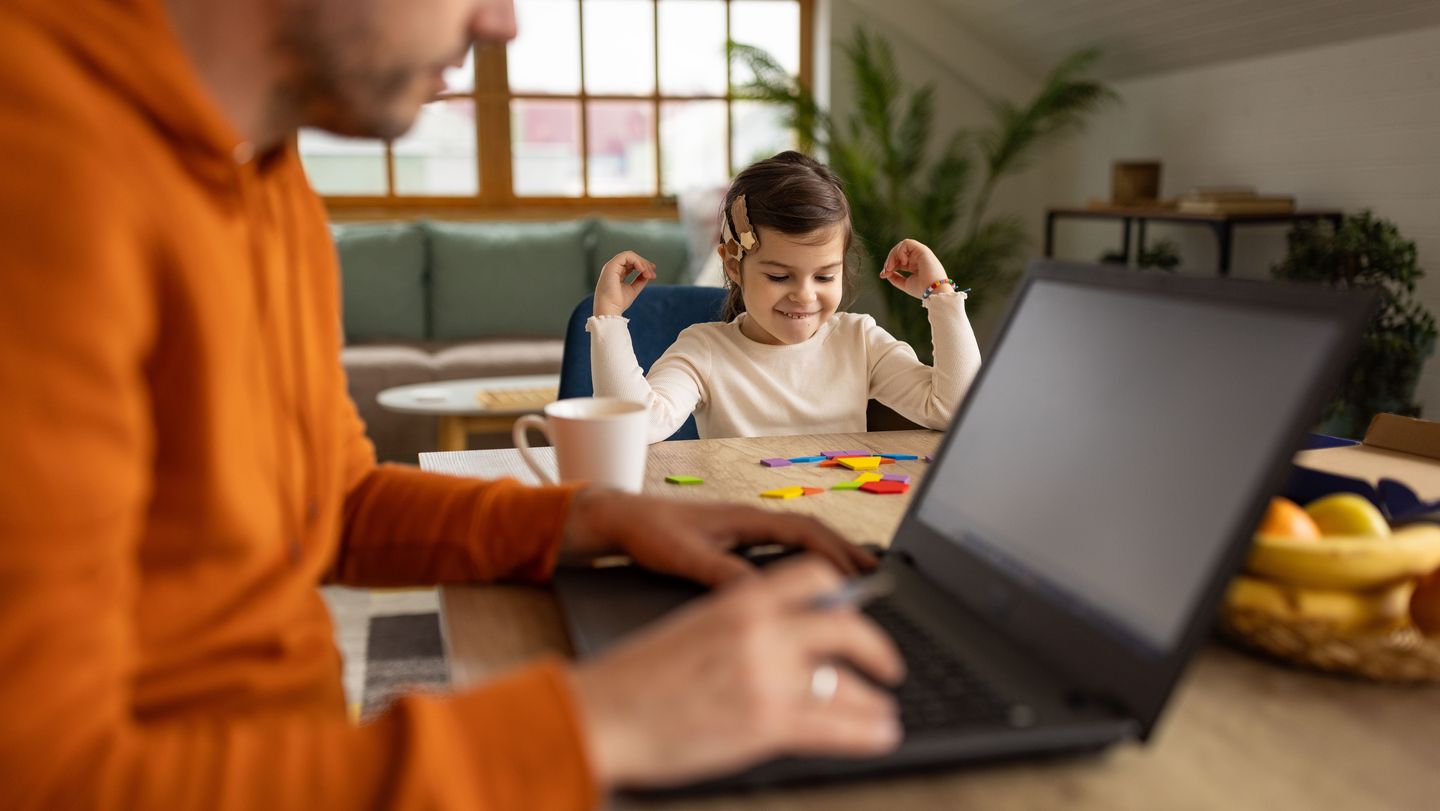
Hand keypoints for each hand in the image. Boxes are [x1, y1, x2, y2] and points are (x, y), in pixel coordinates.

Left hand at [560, 489, 876, 585]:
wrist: (619, 520)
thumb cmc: (649, 533)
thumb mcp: (685, 557)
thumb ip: (721, 574)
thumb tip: (759, 595)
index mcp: (745, 519)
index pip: (805, 531)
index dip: (836, 551)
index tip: (861, 572)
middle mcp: (749, 519)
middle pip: (811, 531)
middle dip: (845, 549)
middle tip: (877, 573)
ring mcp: (743, 528)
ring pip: (799, 536)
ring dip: (828, 552)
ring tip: (856, 574)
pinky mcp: (734, 539)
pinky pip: (783, 545)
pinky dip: (806, 557)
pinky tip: (810, 577)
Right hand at [570, 557, 905, 787]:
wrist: (601, 714)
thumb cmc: (636, 678)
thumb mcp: (695, 630)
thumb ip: (744, 627)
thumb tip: (787, 640)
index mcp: (740, 600)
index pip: (815, 577)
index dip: (846, 594)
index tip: (857, 612)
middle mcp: (761, 631)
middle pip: (846, 628)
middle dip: (876, 649)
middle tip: (887, 665)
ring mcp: (767, 677)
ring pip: (848, 683)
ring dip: (874, 703)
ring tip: (884, 715)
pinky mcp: (767, 723)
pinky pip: (838, 725)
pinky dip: (868, 731)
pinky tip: (878, 734)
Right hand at [593, 251, 656, 316]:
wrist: (610, 309)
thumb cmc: (618, 303)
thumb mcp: (633, 289)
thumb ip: (639, 281)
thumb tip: (647, 274)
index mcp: (617, 274)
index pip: (631, 264)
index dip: (643, 266)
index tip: (652, 274)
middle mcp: (613, 268)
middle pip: (632, 259)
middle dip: (645, 264)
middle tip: (652, 274)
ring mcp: (611, 266)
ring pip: (630, 256)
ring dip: (642, 263)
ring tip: (648, 273)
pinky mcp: (611, 266)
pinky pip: (626, 256)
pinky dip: (636, 261)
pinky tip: (642, 269)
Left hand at [878, 239, 947, 299]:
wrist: (933, 291)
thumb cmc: (922, 290)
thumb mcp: (905, 284)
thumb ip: (895, 278)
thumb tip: (885, 273)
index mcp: (915, 265)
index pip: (898, 260)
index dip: (888, 266)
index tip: (883, 275)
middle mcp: (918, 258)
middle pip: (898, 252)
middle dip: (889, 260)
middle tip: (886, 271)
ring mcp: (920, 253)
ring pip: (901, 246)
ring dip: (892, 255)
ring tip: (890, 267)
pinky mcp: (923, 250)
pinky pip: (907, 243)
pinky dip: (900, 251)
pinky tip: (902, 262)